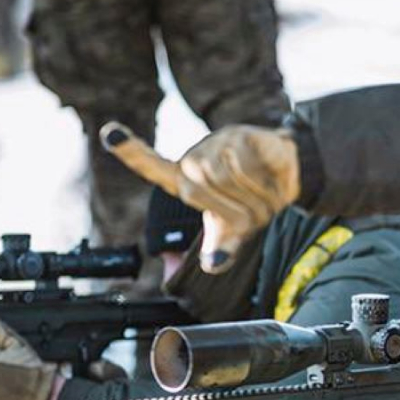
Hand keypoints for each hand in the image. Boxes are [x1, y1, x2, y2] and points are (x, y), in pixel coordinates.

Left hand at [99, 121, 299, 274]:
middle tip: (254, 215)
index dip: (132, 152)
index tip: (110, 135)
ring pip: (226, 178)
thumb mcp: (233, 230)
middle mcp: (198, 158)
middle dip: (234, 212)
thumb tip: (213, 264)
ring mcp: (218, 142)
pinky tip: (275, 182)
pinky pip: (249, 166)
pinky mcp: (244, 135)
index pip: (153, 166)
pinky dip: (266, 183)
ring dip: (254, 198)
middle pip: (199, 190)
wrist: (289, 174)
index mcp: (186, 180)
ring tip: (266, 199)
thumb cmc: (252, 204)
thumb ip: (219, 246)